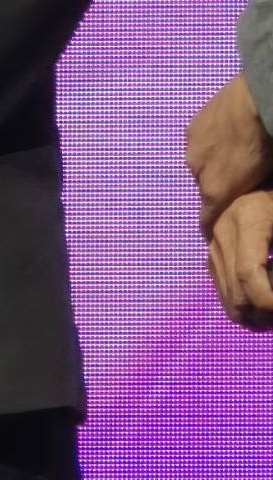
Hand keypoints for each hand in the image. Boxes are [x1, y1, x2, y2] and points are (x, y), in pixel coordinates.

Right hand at [185, 74, 272, 235]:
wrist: (255, 102)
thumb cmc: (267, 145)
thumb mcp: (264, 179)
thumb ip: (249, 192)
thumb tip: (247, 197)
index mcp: (215, 191)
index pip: (206, 219)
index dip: (210, 225)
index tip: (216, 229)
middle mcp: (197, 172)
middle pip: (203, 188)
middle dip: (216, 187)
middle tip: (236, 177)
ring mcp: (192, 147)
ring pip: (199, 164)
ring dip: (211, 163)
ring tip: (231, 152)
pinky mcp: (191, 127)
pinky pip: (198, 143)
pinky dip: (208, 143)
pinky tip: (225, 133)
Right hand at [207, 189, 272, 327]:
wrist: (259, 165)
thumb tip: (271, 279)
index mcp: (246, 219)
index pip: (250, 275)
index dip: (269, 302)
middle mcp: (222, 231)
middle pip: (237, 294)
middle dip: (265, 313)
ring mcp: (213, 240)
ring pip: (229, 298)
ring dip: (256, 314)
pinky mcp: (212, 248)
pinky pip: (224, 288)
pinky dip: (245, 303)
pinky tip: (265, 297)